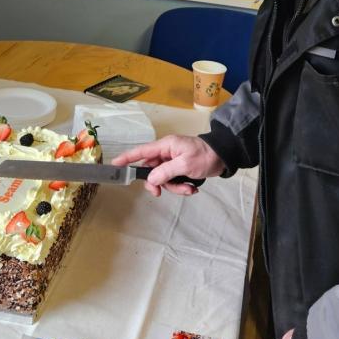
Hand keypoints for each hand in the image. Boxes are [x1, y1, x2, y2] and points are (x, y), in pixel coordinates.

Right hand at [111, 135, 225, 196]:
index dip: (127, 158)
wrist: (223, 157)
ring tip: (188, 189)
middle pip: (151, 171)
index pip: (141, 152)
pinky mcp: (180, 170)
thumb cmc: (205, 156)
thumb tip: (151, 180)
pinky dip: (182, 187)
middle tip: (159, 193)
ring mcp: (173, 162)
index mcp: (165, 146)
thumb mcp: (185, 164)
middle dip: (157, 183)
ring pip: (163, 179)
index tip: (115, 165)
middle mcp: (166, 153)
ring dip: (174, 187)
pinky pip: (174, 181)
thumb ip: (166, 172)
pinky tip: (192, 188)